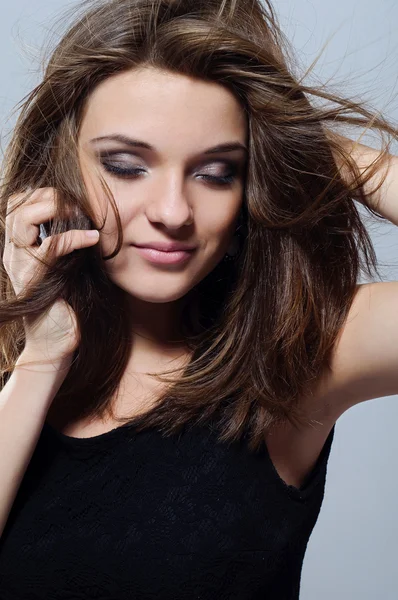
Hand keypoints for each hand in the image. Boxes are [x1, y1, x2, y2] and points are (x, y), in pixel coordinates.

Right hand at [3, 187, 99, 362]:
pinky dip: (75, 237)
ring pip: (23, 219)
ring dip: (55, 209)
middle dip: (47, 196)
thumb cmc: (65, 304)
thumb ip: (66, 243)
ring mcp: (20, 266)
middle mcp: (13, 254)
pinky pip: (52, 245)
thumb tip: (88, 218)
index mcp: (18, 249)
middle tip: (76, 205)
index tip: (70, 200)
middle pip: (16, 206)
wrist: (55, 343)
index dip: (40, 195)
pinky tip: (93, 239)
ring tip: (81, 215)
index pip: (16, 205)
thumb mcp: (65, 267)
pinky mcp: (35, 279)